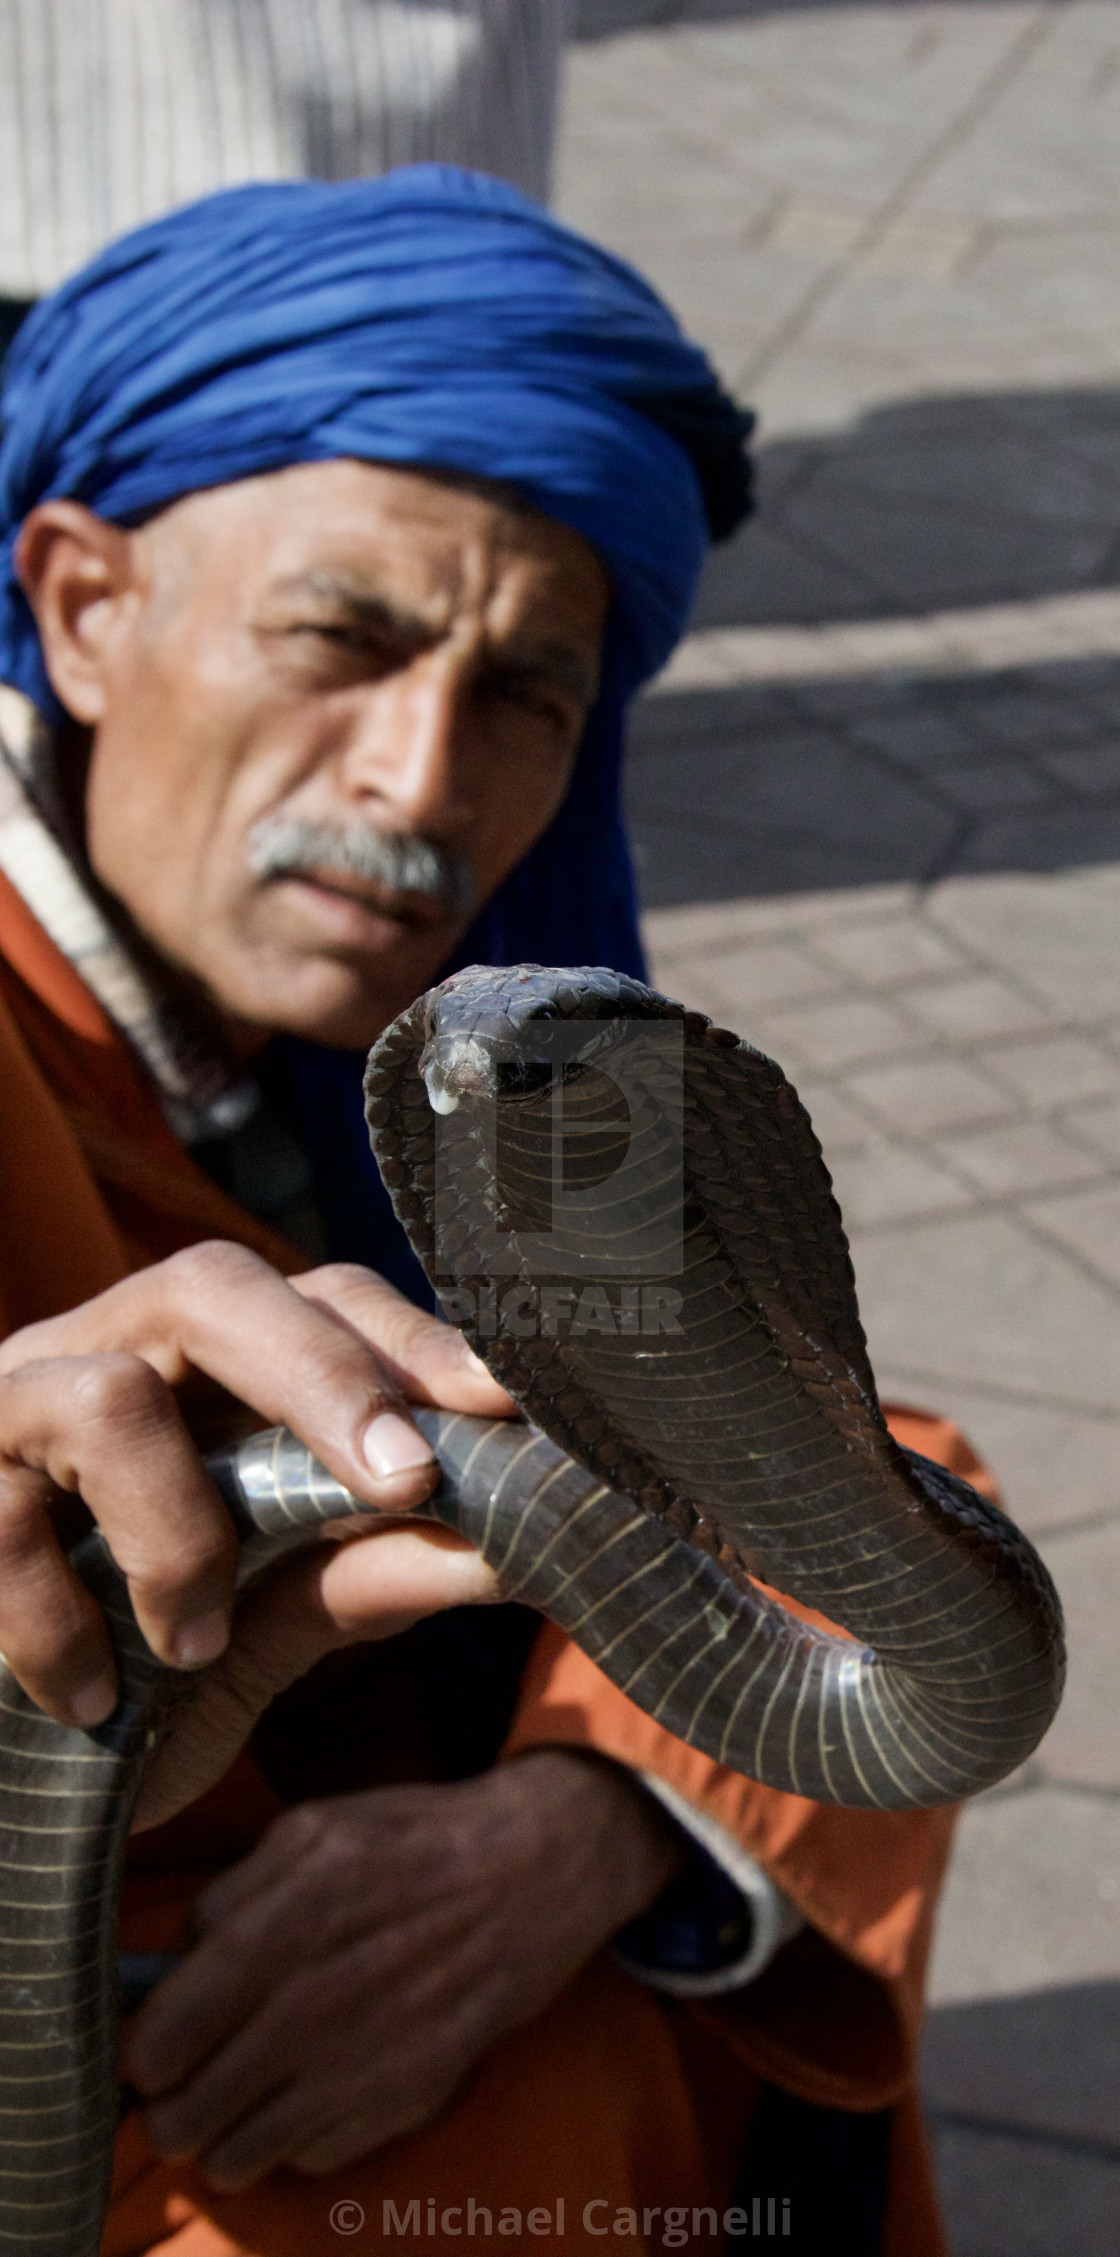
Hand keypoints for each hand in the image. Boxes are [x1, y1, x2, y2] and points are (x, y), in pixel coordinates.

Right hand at [0, 1248, 511, 1726]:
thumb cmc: (128, 1675)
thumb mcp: (260, 1631)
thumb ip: (356, 1576)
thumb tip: (503, 1551)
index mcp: (198, 1369)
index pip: (315, 1298)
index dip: (410, 1339)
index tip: (506, 1404)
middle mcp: (100, 1352)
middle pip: (209, 1286)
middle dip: (321, 1376)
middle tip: (405, 1477)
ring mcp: (5, 1409)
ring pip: (104, 1396)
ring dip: (179, 1532)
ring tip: (197, 1641)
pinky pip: (2, 1524)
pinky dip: (62, 1624)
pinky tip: (92, 1698)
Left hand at [123, 1749, 684, 2188]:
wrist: (536, 1873)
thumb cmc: (415, 1842)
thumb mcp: (313, 1829)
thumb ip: (230, 1897)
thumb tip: (170, 1969)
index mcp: (284, 1925)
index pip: (162, 2038)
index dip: (139, 2053)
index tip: (150, 2045)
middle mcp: (316, 2008)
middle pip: (184, 2118)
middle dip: (169, 2105)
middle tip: (186, 2079)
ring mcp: (362, 2066)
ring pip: (234, 2158)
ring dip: (224, 2132)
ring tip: (241, 2092)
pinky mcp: (405, 2102)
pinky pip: (306, 2158)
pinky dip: (296, 2134)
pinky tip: (315, 2083)